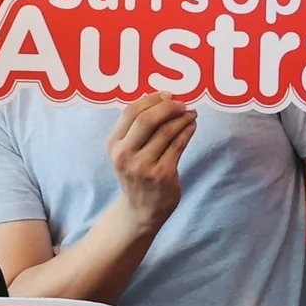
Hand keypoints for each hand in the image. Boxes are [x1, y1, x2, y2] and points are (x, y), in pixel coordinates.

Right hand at [106, 94, 194, 237]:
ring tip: (191, 112)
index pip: (130, 112)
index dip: (151, 99)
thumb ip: (136, 129)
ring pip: (166, 131)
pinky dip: (187, 131)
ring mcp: (144, 166)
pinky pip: (178, 145)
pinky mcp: (163, 174)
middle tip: (182, 103)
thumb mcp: (126, 152)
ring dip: (182, 118)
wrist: (140, 210)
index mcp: (114, 145)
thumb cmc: (136, 174)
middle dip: (168, 107)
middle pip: (147, 120)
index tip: (166, 94)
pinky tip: (192, 125)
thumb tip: (161, 97)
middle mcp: (125, 155)